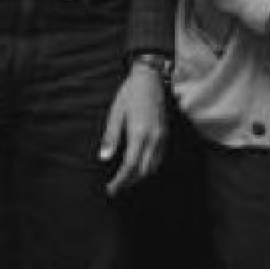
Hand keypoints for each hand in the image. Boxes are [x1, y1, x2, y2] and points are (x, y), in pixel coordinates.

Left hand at [101, 65, 167, 195]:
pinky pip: (158, 158)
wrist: (150, 79)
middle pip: (143, 170)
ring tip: (125, 179)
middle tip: (115, 187)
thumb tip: (104, 158)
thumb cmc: (129, 94)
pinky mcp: (165, 134)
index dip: (120, 181)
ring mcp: (162, 136)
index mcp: (139, 133)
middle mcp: (153, 138)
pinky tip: (138, 166)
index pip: (130, 166)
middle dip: (129, 182)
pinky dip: (148, 167)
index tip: (110, 189)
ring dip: (139, 176)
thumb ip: (111, 137)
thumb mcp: (116, 114)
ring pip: (153, 166)